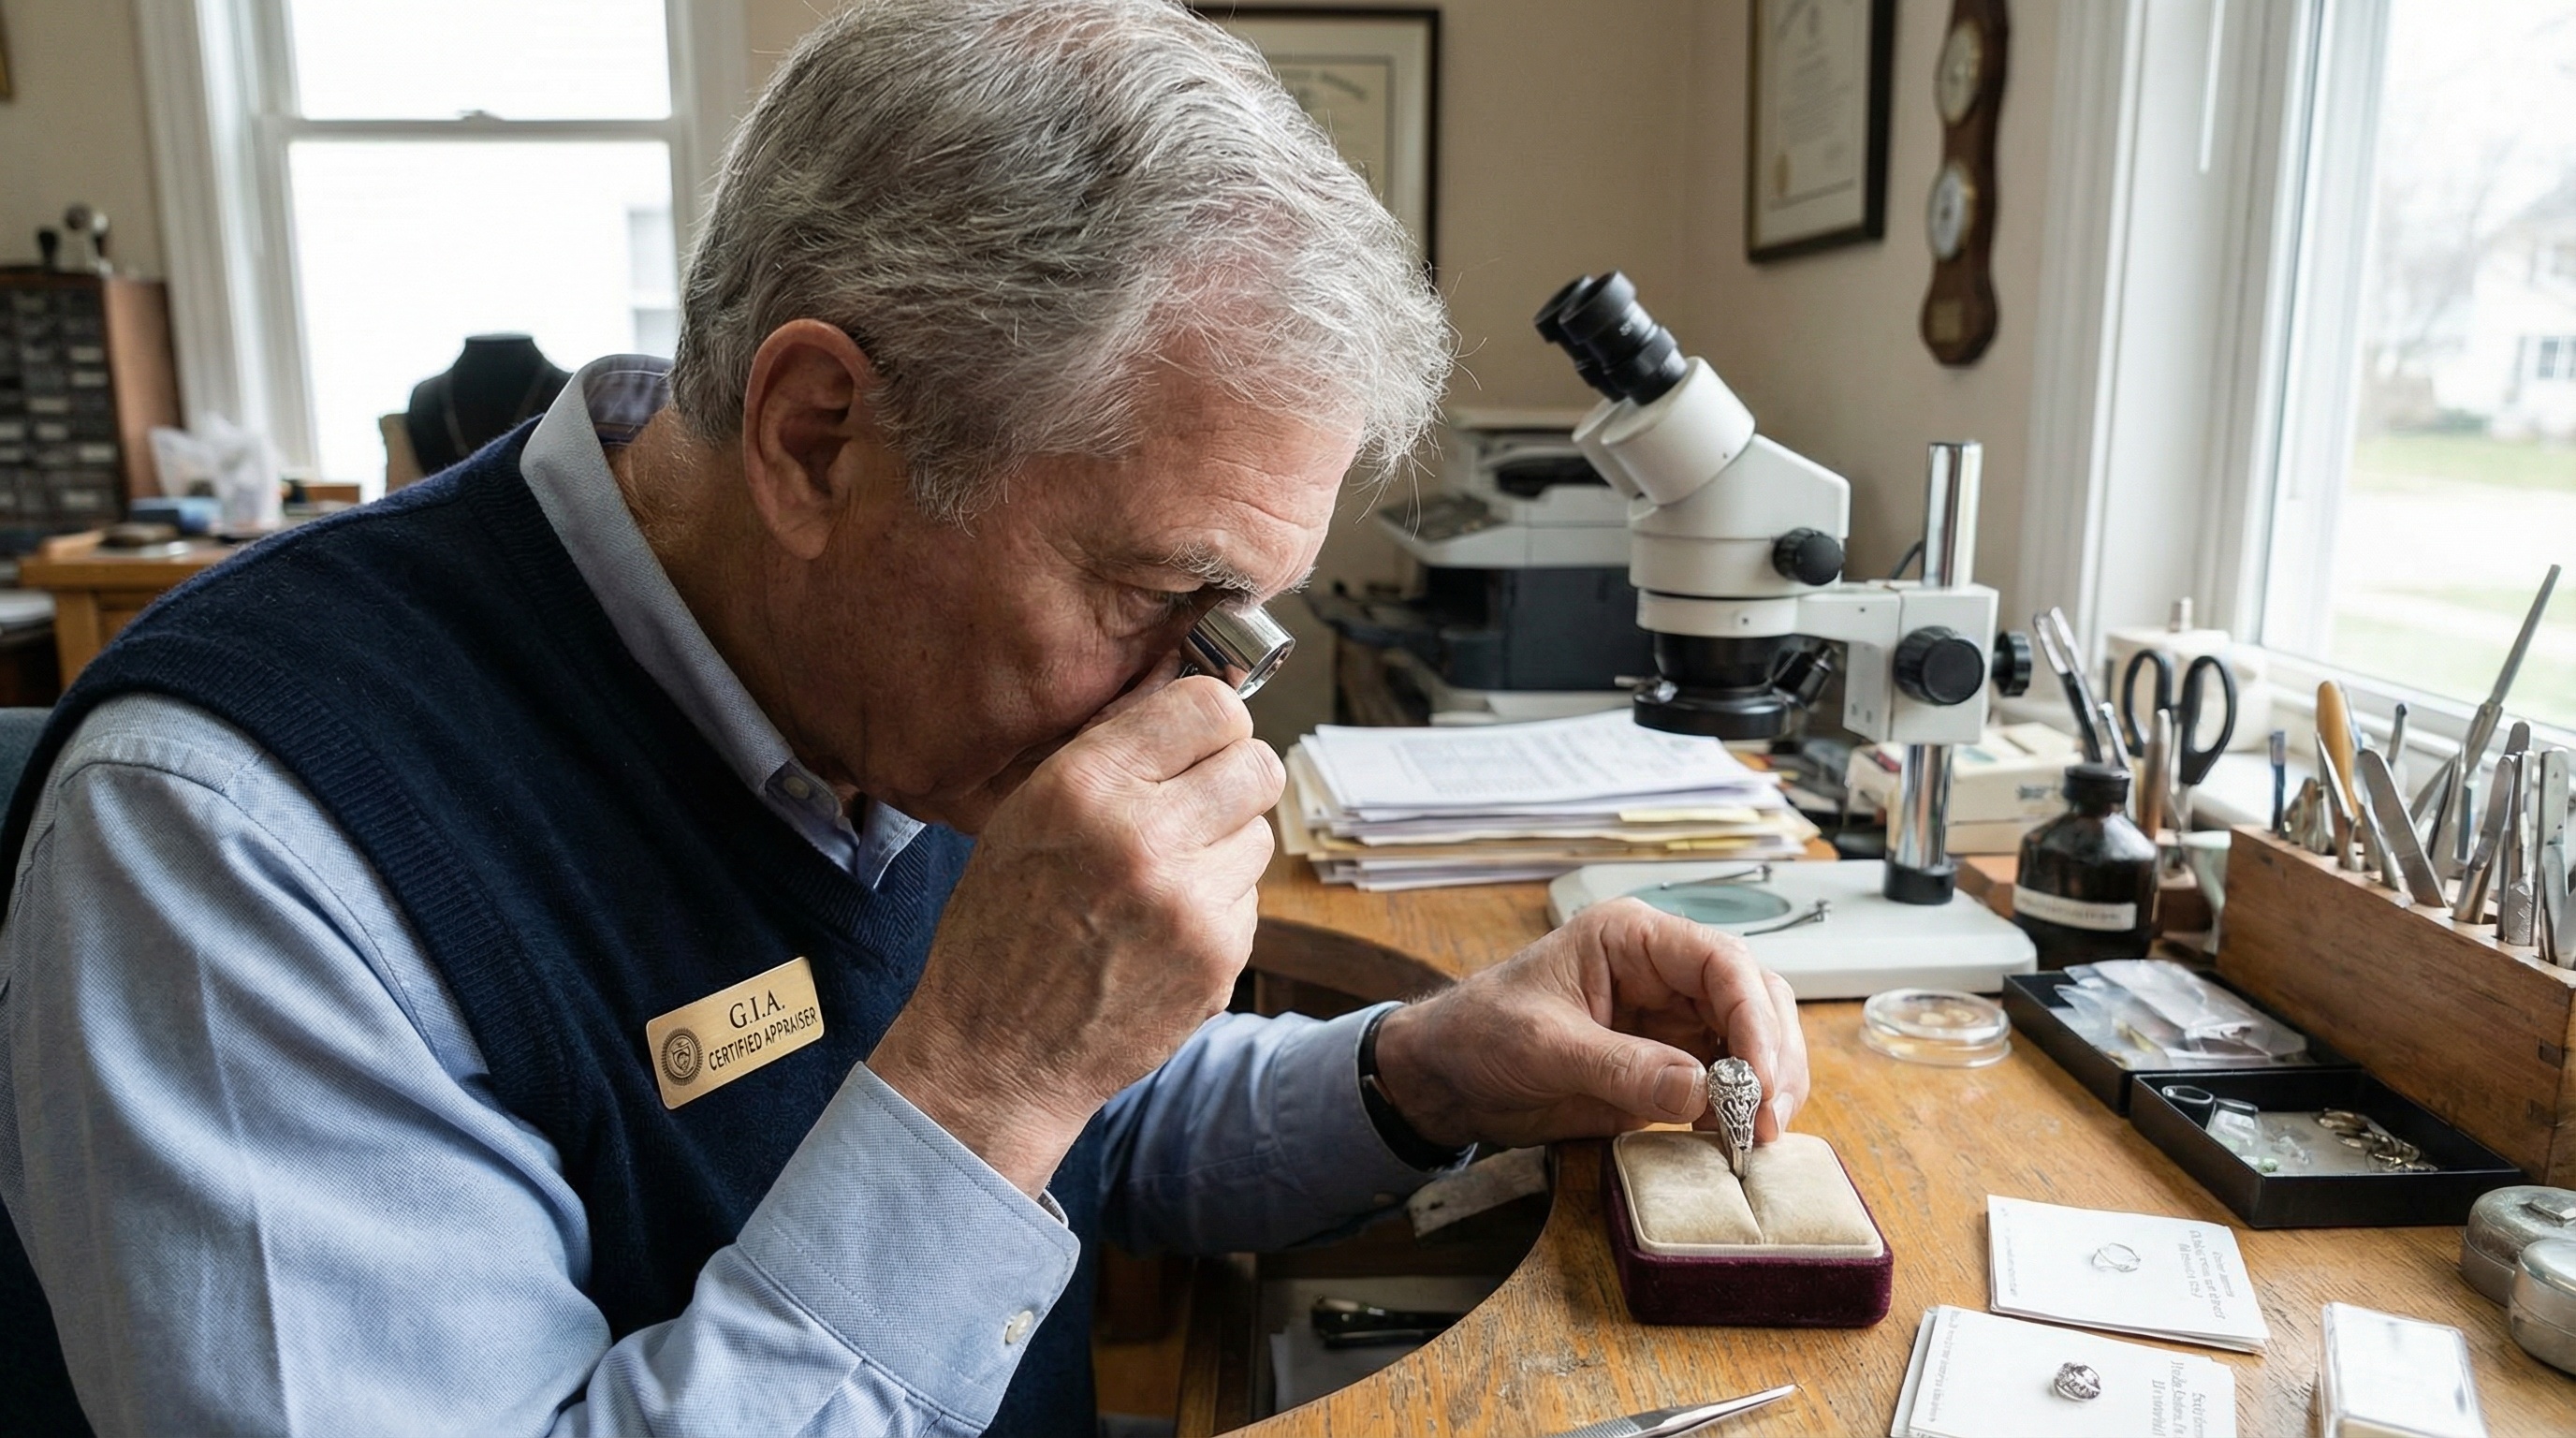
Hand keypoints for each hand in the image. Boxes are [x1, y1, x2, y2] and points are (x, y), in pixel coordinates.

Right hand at [868, 676, 1280, 1195]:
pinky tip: (1162, 931)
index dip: (1215, 722)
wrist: (996, 1052)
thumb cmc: (1003, 927)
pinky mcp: (1218, 955)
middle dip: (1235, 779)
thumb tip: (1194, 699)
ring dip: (1224, 848)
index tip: (1203, 742)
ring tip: (1161, 881)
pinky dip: (1217, 906)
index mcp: (1086, 786)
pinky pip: (1249, 898)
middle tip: (1199, 805)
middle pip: (1257, 764)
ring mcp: (1189, 901)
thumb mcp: (1026, 815)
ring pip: (1259, 834)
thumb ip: (1110, 755)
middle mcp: (1143, 835)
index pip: (1210, 706)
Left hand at [1367, 897, 1808, 1149]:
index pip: (1722, 962)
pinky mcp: (1670, 1063)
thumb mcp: (1544, 1047)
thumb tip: (1704, 1091)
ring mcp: (1672, 1018)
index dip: (1754, 1019)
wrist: (1448, 1076)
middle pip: (1755, 999)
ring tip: (1757, 1139)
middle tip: (1768, 1123)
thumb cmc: (1481, 1034)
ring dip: (1767, 1088)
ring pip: (1753, 1041)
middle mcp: (1665, 971)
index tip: (1758, 1080)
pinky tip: (1737, 1142)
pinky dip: (1743, 1110)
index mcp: (1633, 939)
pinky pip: (1727, 1080)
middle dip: (1772, 1059)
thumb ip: (1622, 1067)